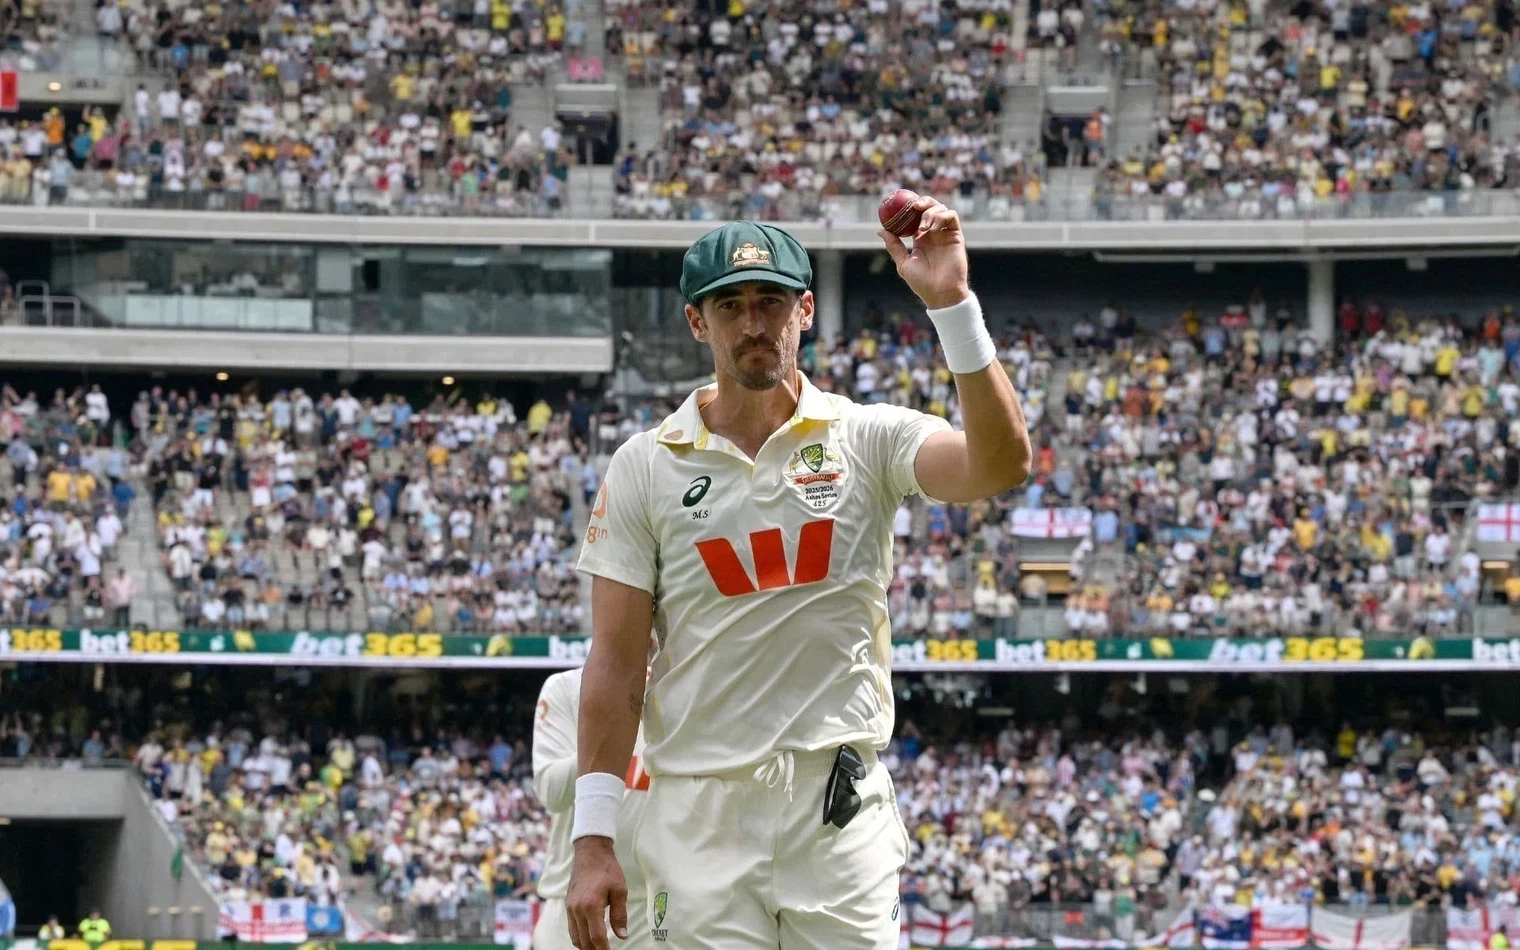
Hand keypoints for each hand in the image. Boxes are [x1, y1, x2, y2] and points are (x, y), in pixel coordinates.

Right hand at [567, 837, 628, 949]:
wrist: (590, 853)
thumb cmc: (607, 869)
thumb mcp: (620, 890)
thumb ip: (620, 915)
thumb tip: (622, 936)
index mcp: (591, 906)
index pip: (597, 937)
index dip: (604, 949)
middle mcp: (577, 909)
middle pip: (584, 940)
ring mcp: (570, 908)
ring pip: (575, 937)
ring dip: (586, 946)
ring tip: (597, 948)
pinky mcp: (568, 905)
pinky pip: (571, 928)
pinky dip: (579, 937)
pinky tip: (588, 938)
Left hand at [878, 195, 970, 310]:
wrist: (941, 292)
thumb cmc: (922, 282)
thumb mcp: (903, 263)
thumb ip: (894, 246)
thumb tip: (880, 230)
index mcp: (920, 239)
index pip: (916, 216)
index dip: (910, 207)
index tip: (900, 204)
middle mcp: (933, 234)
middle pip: (929, 208)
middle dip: (922, 202)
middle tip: (914, 206)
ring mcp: (945, 234)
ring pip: (940, 209)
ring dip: (931, 212)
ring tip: (924, 227)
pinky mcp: (956, 235)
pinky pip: (952, 216)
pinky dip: (942, 215)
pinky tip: (933, 228)